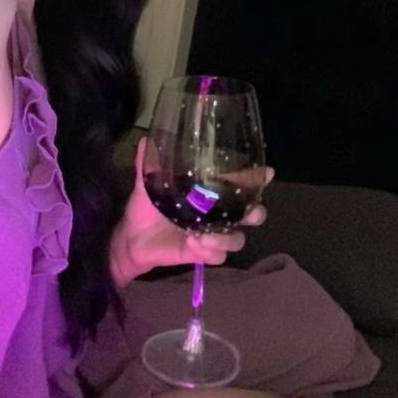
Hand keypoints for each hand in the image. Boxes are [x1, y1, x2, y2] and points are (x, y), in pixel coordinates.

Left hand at [111, 137, 273, 284]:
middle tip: (247, 213)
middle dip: (255, 213)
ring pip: (237, 239)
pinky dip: (209, 251)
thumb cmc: (145, 209)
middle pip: (251, 214)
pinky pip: (218, 256)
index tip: (267, 173)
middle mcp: (217, 214)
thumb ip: (147, 166)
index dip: (256, 178)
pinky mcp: (203, 254)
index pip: (239, 184)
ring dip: (225, 238)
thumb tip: (145, 142)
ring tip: (202, 236)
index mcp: (208, 192)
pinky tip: (193, 243)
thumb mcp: (146, 186)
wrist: (131, 239)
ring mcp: (212, 235)